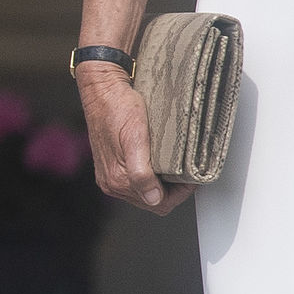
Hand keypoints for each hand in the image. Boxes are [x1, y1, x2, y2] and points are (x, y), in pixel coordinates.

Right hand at [76, 64, 194, 217]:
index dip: (180, 194)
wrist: (102, 90)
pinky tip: (158, 162)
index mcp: (118, 179)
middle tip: (187, 172)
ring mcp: (109, 176)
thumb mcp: (135, 138)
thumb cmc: (119, 107)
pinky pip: (135, 182)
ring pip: (145, 193)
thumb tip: (153, 199)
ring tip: (175, 166)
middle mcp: (112, 182)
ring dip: (162, 184)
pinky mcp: (110, 166)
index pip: (158, 204)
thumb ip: (142, 173)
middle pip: (152, 201)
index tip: (191, 177)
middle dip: (172, 190)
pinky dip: (151, 176)